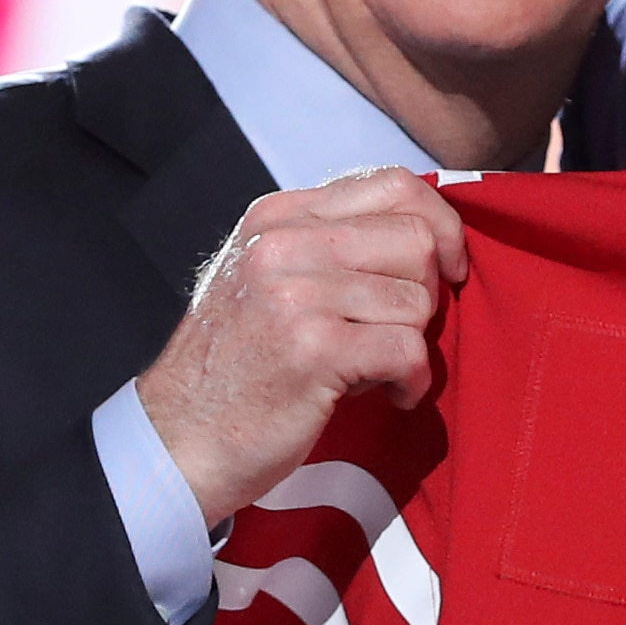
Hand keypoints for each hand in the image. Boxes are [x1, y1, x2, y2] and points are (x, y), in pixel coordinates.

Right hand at [134, 167, 469, 521]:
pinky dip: (412, 381)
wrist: (178, 440)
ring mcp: (296, 294)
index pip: (392, 184)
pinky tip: (388, 395)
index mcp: (277, 217)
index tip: (446, 268)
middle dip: (426, 294)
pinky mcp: (314, 350)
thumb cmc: (235, 368)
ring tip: (374, 371)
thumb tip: (425, 234)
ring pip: (417, 300)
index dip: (440, 225)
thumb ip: (330, 247)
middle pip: (416, 239)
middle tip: (397, 333)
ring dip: (412, 346)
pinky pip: (408, 350)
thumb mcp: (267, 280)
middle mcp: (284, 244)